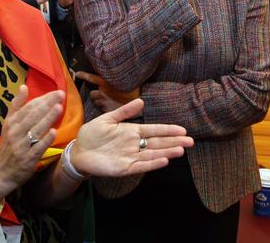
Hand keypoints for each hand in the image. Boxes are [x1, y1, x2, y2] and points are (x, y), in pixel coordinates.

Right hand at [0, 85, 63, 201]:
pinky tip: (53, 132)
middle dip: (47, 104)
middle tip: (60, 95)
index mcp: (11, 123)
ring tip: (59, 108)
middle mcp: (15, 133)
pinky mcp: (27, 160)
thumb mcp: (9, 124)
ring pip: (35, 130)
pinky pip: (37, 148)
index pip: (28, 107)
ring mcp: (21, 146)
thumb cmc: (8, 144)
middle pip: (32, 116)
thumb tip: (24, 86)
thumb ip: (17, 105)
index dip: (42, 99)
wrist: (0, 172)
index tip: (56, 92)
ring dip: (48, 118)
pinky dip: (45, 140)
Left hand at [71, 99, 193, 176]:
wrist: (78, 151)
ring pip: (153, 154)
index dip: (168, 130)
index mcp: (131, 131)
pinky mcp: (124, 167)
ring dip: (167, 152)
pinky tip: (164, 160)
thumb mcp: (108, 119)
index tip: (182, 130)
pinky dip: (153, 163)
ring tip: (181, 150)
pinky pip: (141, 165)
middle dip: (173, 142)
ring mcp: (131, 156)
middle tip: (190, 141)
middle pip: (158, 143)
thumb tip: (141, 101)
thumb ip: (124, 111)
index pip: (154, 130)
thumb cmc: (92, 134)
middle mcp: (134, 144)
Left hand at [77, 71, 139, 111]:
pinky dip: (105, 108)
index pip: (90, 77)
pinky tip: (111, 107)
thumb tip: (115, 72)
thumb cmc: (135, 88)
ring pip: (97, 102)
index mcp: (105, 82)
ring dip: (100, 102)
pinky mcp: (107, 111)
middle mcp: (102, 92)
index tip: (77, 73)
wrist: (142, 101)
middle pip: (93, 94)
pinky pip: (102, 109)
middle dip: (96, 94)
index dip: (82, 75)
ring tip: (108, 101)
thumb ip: (116, 77)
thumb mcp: (126, 79)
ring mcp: (104, 103)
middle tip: (104, 95)